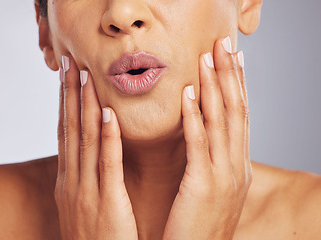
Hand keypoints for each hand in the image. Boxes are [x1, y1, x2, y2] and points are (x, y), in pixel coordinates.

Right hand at [54, 56, 137, 239]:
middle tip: (70, 64)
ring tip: (85, 76)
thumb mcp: (83, 206)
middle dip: (69, 95)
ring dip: (85, 106)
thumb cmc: (96, 239)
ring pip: (85, 141)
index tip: (67, 78)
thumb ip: (86, 179)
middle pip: (70, 130)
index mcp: (68, 182)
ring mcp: (86, 192)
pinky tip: (108, 114)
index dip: (65, 105)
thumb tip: (92, 154)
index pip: (66, 135)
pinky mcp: (107, 203)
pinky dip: (107, 138)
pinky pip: (107, 165)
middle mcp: (72, 182)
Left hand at [163, 37, 251, 239]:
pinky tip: (187, 93)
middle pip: (236, 111)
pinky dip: (194, 116)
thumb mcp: (212, 190)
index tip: (232, 59)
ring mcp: (224, 176)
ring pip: (222, 122)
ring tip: (207, 57)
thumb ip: (212, 162)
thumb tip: (206, 137)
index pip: (240, 117)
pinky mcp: (204, 187)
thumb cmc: (199, 226)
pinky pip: (199, 144)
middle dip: (230, 75)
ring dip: (214, 86)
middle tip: (223, 44)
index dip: (237, 85)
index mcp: (237, 167)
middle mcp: (237, 167)